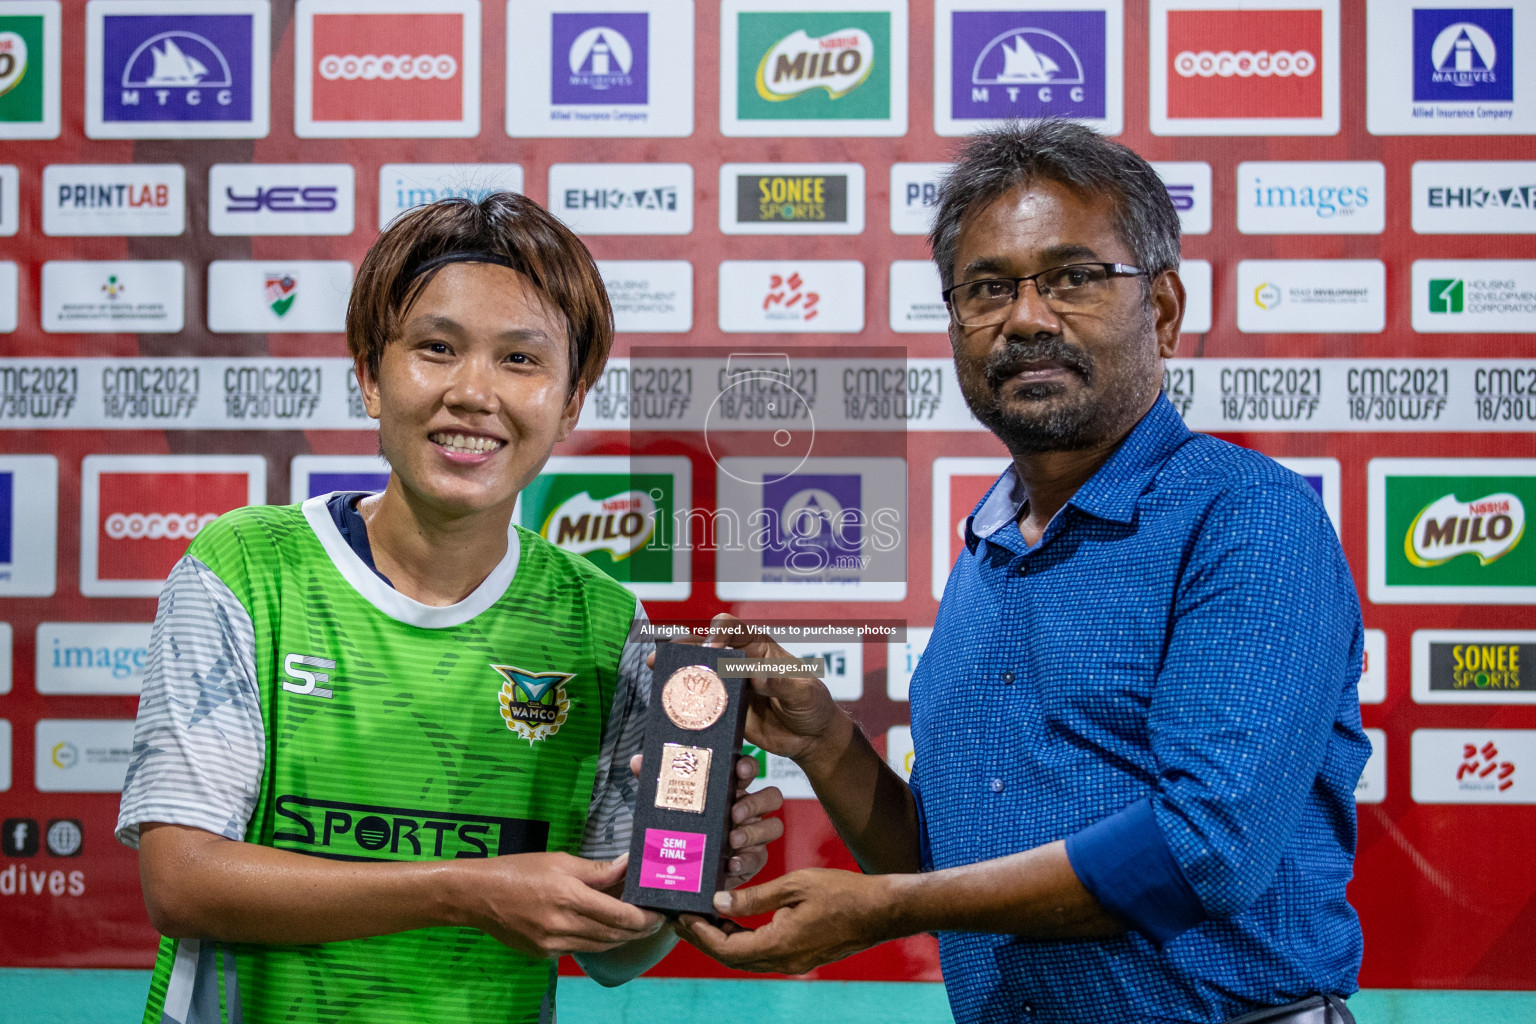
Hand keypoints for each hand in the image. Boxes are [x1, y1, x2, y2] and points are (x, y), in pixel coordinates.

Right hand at [458, 852, 663, 957]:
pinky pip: (579, 949)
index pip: (620, 915)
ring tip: (636, 926)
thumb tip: (627, 865)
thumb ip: (596, 869)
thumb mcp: (559, 860)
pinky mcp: (543, 953)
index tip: (659, 913)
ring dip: (621, 938)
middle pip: (614, 934)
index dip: (644, 918)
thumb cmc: (518, 870)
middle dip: (639, 930)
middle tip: (655, 921)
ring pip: (599, 945)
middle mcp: (563, 923)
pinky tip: (603, 930)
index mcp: (569, 896)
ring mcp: (552, 942)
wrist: (476, 895)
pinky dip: (597, 941)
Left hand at [630, 753, 783, 888]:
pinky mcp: (751, 861)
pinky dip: (746, 861)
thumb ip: (657, 781)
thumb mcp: (666, 803)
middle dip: (756, 802)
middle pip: (772, 796)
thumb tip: (638, 760)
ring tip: (732, 840)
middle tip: (734, 813)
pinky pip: (759, 859)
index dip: (748, 766)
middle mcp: (747, 809)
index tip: (739, 770)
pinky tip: (730, 864)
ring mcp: (753, 835)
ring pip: (773, 827)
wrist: (678, 867)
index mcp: (729, 788)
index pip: (748, 769)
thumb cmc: (680, 826)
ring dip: (754, 832)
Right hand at [650, 613, 849, 765]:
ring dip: (675, 672)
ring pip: (697, 672)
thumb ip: (783, 684)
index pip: (732, 629)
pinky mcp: (723, 710)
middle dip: (681, 649)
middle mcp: (739, 662)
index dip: (717, 634)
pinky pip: (700, 703)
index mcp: (759, 647)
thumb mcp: (805, 692)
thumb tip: (759, 677)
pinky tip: (669, 706)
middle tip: (661, 659)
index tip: (711, 649)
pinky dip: (684, 702)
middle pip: (704, 646)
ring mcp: (728, 686)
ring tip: (656, 676)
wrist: (811, 738)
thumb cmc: (813, 705)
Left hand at [676, 868, 893, 974]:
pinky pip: (763, 953)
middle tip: (682, 919)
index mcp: (781, 944)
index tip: (684, 918)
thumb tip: (720, 901)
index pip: (727, 949)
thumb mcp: (795, 885)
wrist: (881, 911)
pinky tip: (734, 921)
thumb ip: (755, 895)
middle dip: (704, 940)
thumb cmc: (842, 893)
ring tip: (702, 919)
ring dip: (722, 941)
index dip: (702, 936)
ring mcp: (794, 961)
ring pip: (747, 958)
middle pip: (732, 958)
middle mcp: (785, 960)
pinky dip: (743, 940)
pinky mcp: (802, 955)